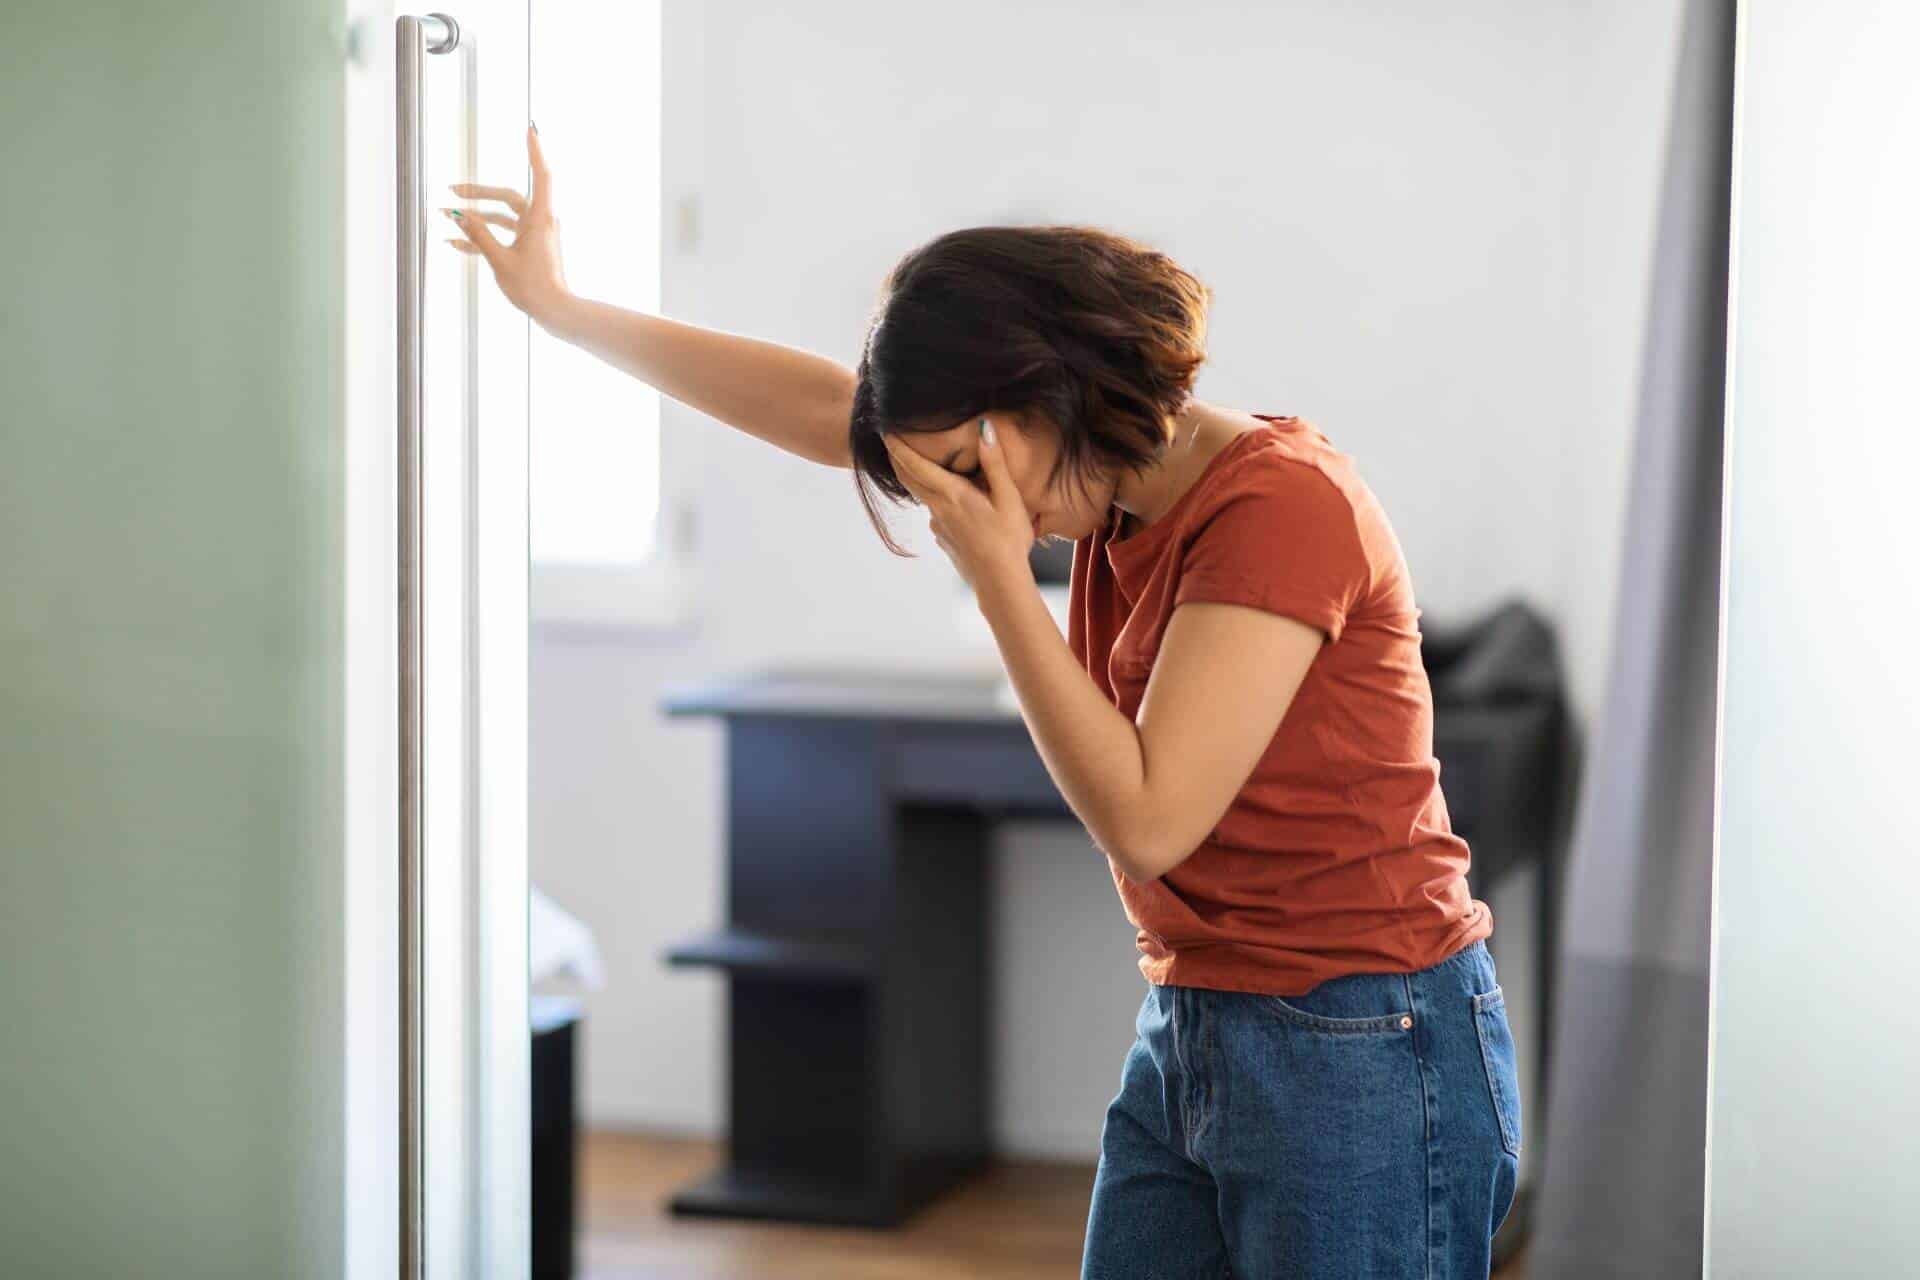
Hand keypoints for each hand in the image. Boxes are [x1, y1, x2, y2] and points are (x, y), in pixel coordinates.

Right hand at [444, 125, 569, 326]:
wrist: (556, 313)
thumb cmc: (534, 287)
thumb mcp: (499, 259)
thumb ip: (478, 235)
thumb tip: (458, 215)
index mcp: (540, 218)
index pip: (541, 174)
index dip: (535, 150)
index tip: (530, 129)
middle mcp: (540, 222)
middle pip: (508, 197)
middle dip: (479, 193)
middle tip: (452, 191)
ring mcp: (535, 235)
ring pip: (503, 217)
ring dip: (477, 217)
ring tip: (448, 216)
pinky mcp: (530, 249)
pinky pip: (504, 236)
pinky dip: (484, 237)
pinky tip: (457, 243)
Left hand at [882, 417, 1036, 598]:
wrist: (1000, 584)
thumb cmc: (1008, 540)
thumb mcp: (1008, 498)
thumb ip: (994, 463)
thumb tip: (985, 429)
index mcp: (951, 495)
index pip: (914, 464)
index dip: (898, 446)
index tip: (885, 430)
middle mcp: (938, 509)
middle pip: (908, 479)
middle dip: (897, 458)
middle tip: (891, 440)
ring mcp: (938, 526)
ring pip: (922, 496)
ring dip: (918, 478)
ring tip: (927, 464)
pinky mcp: (944, 539)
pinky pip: (936, 513)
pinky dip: (937, 499)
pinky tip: (954, 501)